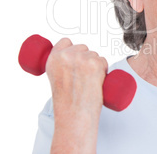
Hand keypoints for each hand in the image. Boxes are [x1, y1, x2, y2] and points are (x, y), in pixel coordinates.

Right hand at [46, 38, 107, 153]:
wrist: (74, 115)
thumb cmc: (67, 102)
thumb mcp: (56, 79)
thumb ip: (61, 66)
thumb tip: (73, 59)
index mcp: (53, 58)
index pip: (66, 41)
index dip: (72, 49)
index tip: (75, 60)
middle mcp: (66, 56)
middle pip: (83, 48)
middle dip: (86, 59)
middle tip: (82, 78)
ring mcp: (82, 59)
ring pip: (94, 55)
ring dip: (95, 65)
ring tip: (88, 82)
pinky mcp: (95, 64)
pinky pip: (103, 61)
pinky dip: (104, 70)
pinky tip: (96, 81)